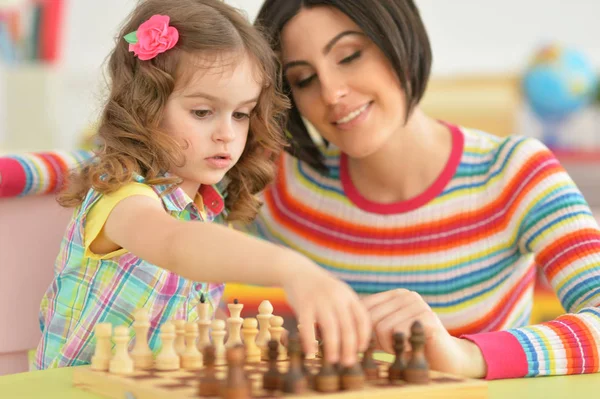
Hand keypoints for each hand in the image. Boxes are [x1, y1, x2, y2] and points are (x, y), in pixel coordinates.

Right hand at [281, 254, 371, 366]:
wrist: (298, 270)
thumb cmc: (321, 288)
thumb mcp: (339, 294)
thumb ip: (348, 311)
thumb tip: (356, 341)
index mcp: (349, 296)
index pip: (363, 319)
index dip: (364, 336)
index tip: (361, 350)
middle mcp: (337, 297)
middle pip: (348, 327)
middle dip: (350, 348)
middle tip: (348, 363)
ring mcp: (320, 300)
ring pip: (330, 328)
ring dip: (333, 347)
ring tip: (333, 361)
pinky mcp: (303, 304)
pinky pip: (308, 327)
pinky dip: (310, 341)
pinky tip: (310, 352)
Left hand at [362, 289, 486, 377]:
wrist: (445, 360)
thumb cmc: (410, 347)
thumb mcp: (386, 332)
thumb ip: (368, 324)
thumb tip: (340, 324)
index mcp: (395, 295)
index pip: (363, 307)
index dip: (361, 328)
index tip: (369, 344)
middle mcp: (407, 295)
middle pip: (370, 317)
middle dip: (375, 339)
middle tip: (389, 348)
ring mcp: (419, 304)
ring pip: (381, 327)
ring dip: (387, 346)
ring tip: (401, 348)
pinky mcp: (428, 318)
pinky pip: (397, 332)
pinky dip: (399, 348)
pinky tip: (410, 349)